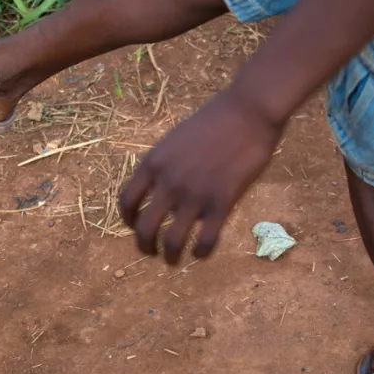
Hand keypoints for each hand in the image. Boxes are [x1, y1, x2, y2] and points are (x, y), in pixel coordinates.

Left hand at [119, 88, 283, 263]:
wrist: (247, 112)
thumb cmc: (212, 121)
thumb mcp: (175, 139)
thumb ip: (164, 165)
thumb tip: (160, 190)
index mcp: (153, 164)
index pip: (127, 200)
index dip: (127, 219)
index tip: (135, 226)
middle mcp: (168, 183)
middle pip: (144, 228)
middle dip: (144, 246)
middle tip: (151, 252)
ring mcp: (194, 194)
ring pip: (172, 240)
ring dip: (170, 256)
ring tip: (172, 261)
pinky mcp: (222, 202)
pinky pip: (206, 239)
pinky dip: (201, 252)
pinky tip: (201, 253)